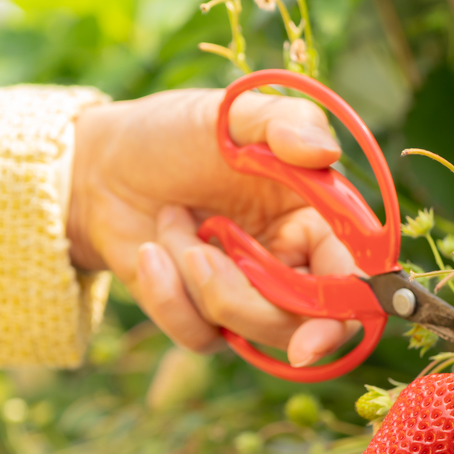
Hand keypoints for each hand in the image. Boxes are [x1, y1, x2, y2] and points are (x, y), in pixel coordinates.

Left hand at [69, 89, 354, 366]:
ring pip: (249, 331)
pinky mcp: (206, 318)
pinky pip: (201, 336)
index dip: (342, 314)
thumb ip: (286, 123)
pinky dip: (167, 296)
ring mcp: (251, 297)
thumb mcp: (230, 114)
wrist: (101, 167)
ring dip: (196, 279)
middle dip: (245, 298)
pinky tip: (149, 252)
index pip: (351, 283)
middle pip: (302, 322)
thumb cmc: (174, 134)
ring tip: (171, 225)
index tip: (313, 339)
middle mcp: (295, 266)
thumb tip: (326, 153)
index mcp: (318, 222)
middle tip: (199, 253)